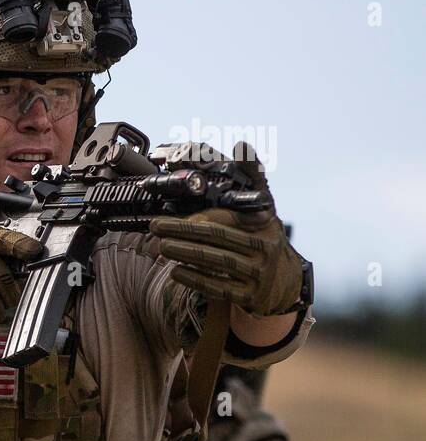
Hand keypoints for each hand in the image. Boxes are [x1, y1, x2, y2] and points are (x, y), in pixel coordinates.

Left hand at [150, 142, 303, 315]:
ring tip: (161, 246)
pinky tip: (175, 272)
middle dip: (183, 232)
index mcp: (265, 225)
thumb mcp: (265, 207)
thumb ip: (252, 177)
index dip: (200, 216)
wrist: (284, 284)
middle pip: (218, 239)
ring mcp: (258, 274)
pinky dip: (196, 279)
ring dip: (186, 254)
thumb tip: (243, 145)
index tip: (174, 211)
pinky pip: (219, 288)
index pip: (229, 218)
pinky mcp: (249, 296)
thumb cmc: (265, 238)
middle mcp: (264, 249)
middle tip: (157, 226)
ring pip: (217, 263)